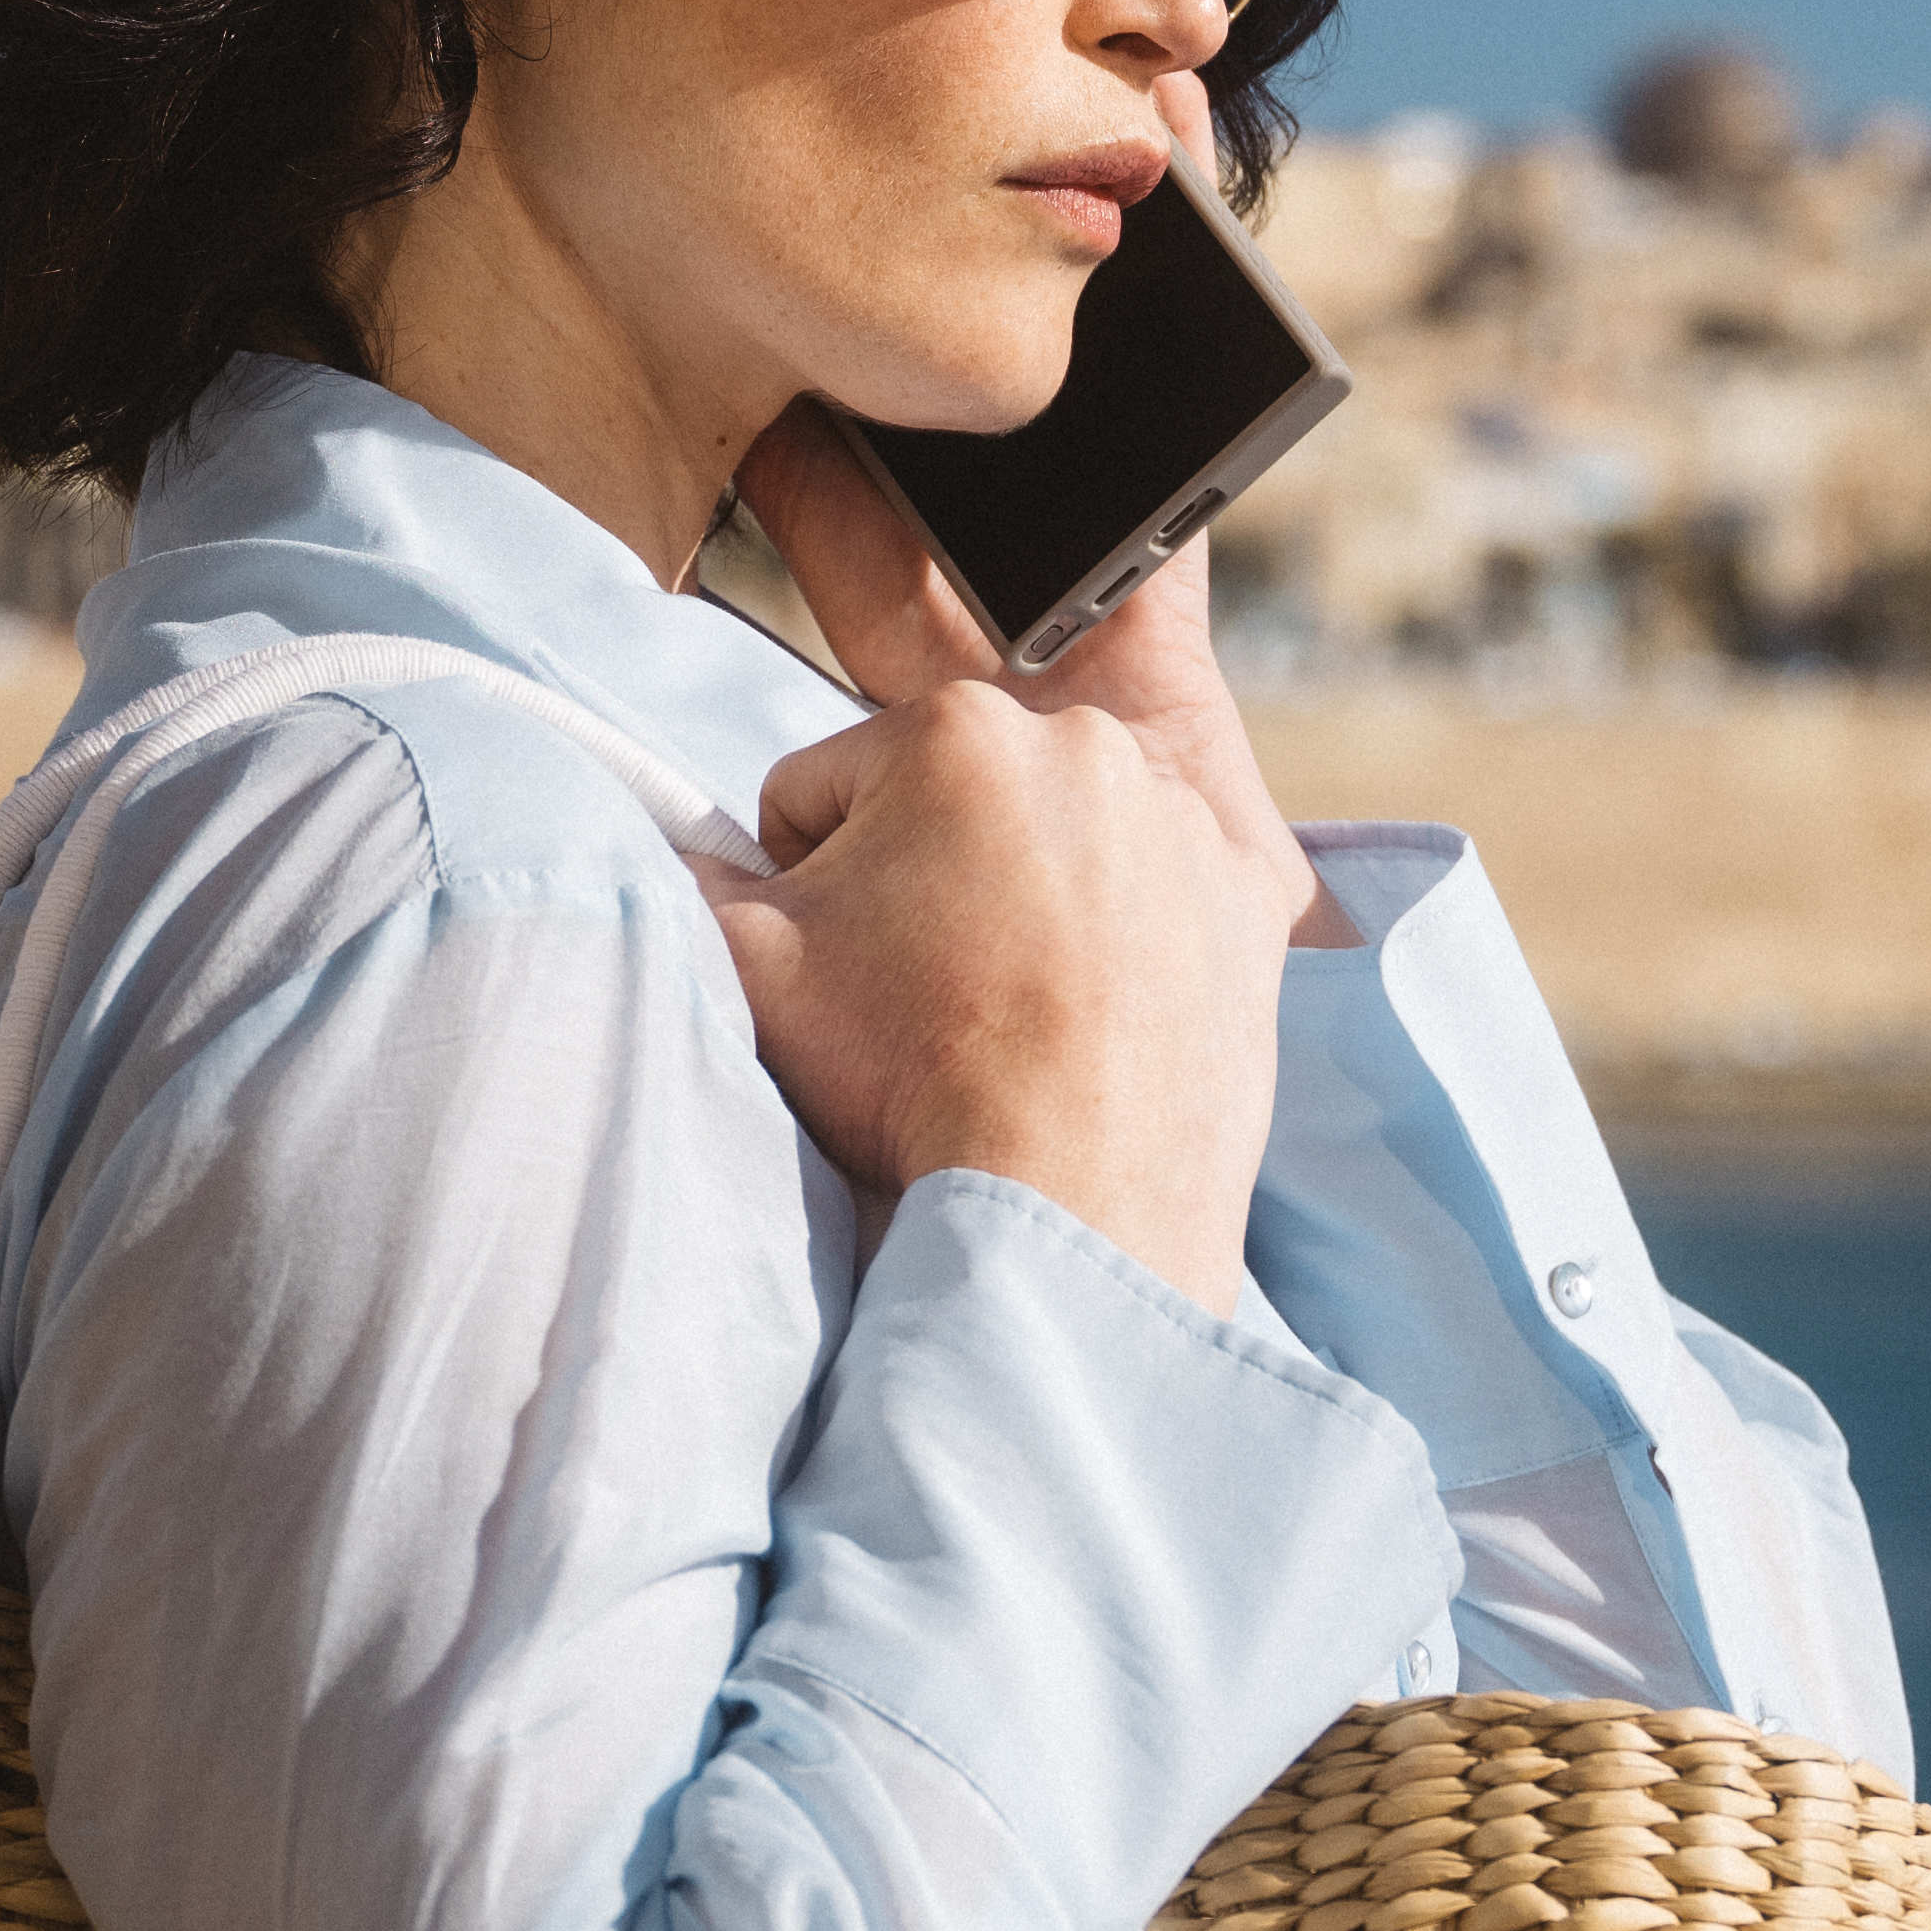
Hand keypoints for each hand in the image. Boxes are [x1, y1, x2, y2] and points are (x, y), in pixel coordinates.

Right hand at [688, 410, 1307, 1297]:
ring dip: (1028, 893)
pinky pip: (1160, 883)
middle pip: (946, 799)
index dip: (806, 880)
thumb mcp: (749, 966)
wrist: (1070, 1199)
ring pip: (1056, 834)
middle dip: (922, 874)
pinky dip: (1131, 929)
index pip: (821, 788)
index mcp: (952, 731)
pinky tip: (1100, 1006)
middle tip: (926, 989)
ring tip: (1013, 1006)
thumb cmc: (908, 1073)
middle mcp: (1085, 742)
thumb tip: (681, 848)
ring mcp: (1182, 816)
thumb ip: (692, 877)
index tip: (840, 958)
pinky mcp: (1250, 894)